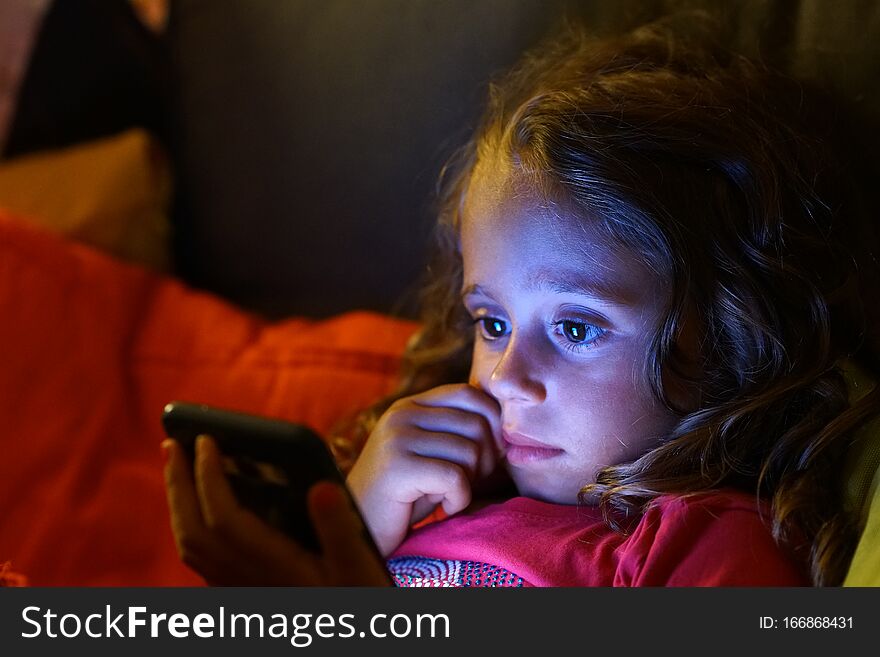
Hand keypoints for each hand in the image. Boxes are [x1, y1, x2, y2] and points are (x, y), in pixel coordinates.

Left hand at [163, 435, 390, 585]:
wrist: (340, 639)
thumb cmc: (354, 602)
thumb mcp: (358, 567)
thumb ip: (339, 529)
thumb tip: (321, 487)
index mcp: (272, 567)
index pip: (223, 519)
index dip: (209, 478)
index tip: (206, 441)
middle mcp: (244, 580)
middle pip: (193, 531)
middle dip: (179, 484)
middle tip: (172, 443)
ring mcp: (237, 589)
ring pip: (190, 546)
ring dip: (179, 503)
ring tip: (178, 468)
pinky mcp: (239, 593)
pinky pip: (199, 558)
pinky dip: (190, 524)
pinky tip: (200, 509)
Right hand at [346, 383, 501, 556]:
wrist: (361, 530)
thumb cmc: (405, 496)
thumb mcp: (433, 454)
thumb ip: (459, 433)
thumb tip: (507, 428)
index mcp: (411, 405)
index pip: (470, 393)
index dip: (491, 423)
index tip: (487, 455)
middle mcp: (402, 414)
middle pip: (476, 424)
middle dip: (484, 460)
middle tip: (466, 484)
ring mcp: (397, 439)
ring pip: (469, 452)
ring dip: (469, 484)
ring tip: (448, 496)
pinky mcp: (397, 467)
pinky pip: (455, 478)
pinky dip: (459, 500)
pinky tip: (444, 508)